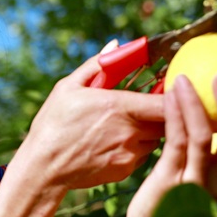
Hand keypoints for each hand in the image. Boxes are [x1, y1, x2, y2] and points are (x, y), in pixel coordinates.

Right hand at [17, 47, 165, 191]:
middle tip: (150, 103)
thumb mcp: (68, 87)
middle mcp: (129, 132)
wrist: (42, 168)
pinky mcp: (125, 171)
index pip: (165, 102)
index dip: (174, 95)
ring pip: (156, 139)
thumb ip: (96, 64)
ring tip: (128, 123)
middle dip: (163, 111)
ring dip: (150, 129)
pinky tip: (117, 142)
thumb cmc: (53, 125)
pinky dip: (138, 147)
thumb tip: (115, 45)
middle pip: (167, 121)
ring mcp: (129, 154)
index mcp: (118, 107)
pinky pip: (143, 155)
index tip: (170, 88)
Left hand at [123, 73, 216, 216]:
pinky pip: (176, 142)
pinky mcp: (171, 182)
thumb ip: (214, 148)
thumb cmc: (179, 195)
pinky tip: (169, 96)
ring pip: (203, 137)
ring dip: (196, 104)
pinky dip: (175, 116)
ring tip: (184, 79)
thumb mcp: (203, 172)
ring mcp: (196, 184)